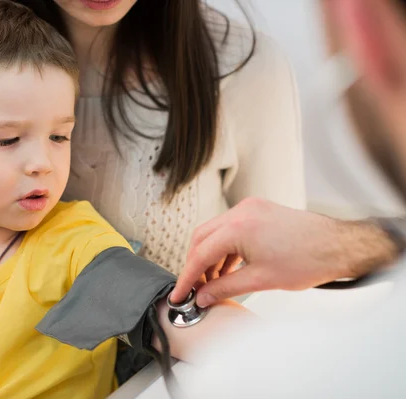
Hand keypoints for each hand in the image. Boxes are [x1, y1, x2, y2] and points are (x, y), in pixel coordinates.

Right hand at [171, 198, 397, 307]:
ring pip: (215, 232)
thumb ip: (225, 288)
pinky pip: (230, 228)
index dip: (187, 277)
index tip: (180, 294)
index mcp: (239, 227)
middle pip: (202, 238)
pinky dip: (225, 248)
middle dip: (195, 265)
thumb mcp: (260, 280)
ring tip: (213, 282)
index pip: (200, 253)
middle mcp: (241, 212)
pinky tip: (228, 268)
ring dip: (210, 256)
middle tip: (195, 289)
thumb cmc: (308, 260)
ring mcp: (250, 209)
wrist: (338, 246)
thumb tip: (203, 297)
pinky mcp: (258, 211)